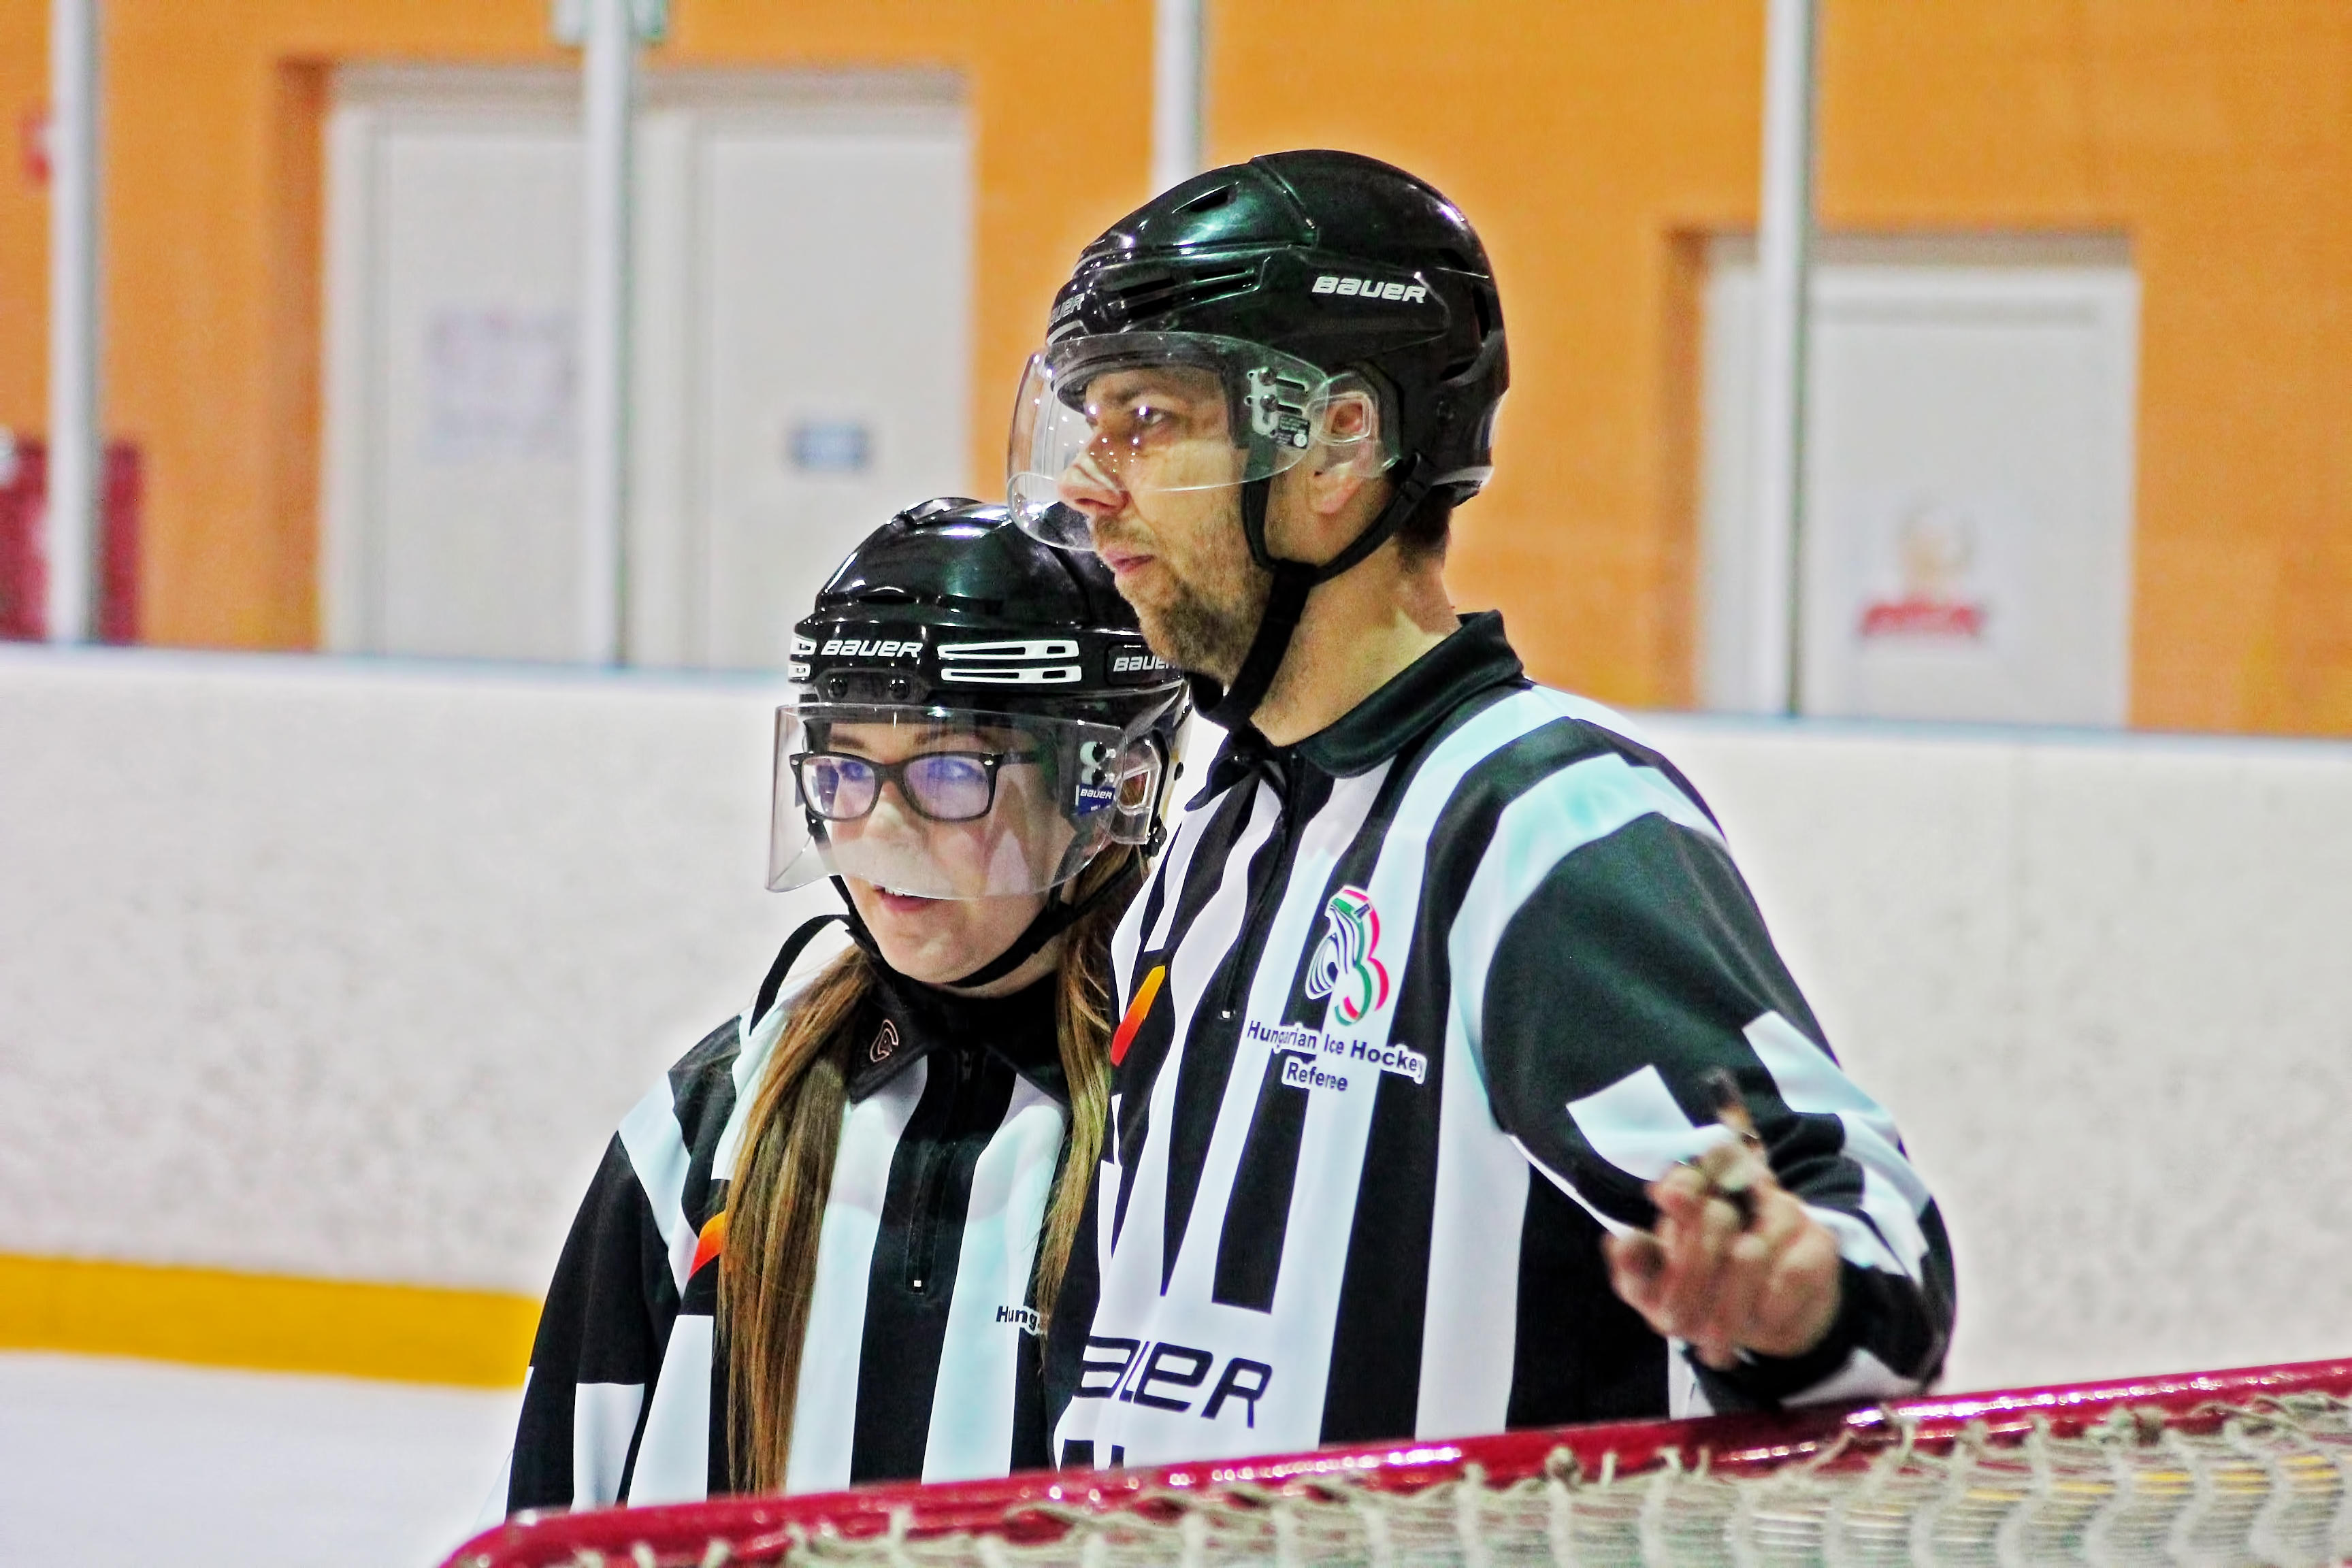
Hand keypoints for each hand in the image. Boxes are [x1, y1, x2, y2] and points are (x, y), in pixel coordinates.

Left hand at [1603, 1137, 1841, 1369]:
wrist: (1773, 1319)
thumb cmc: (1705, 1294)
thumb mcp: (1660, 1288)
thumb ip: (1638, 1267)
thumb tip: (1621, 1243)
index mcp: (1698, 1192)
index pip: (1691, 1173)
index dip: (1681, 1185)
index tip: (1665, 1200)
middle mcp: (1743, 1192)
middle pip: (1714, 1219)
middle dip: (1690, 1282)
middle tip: (1678, 1327)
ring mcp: (1784, 1214)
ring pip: (1749, 1255)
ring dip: (1725, 1309)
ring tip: (1711, 1344)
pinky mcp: (1818, 1244)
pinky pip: (1790, 1276)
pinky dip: (1766, 1312)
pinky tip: (1756, 1332)